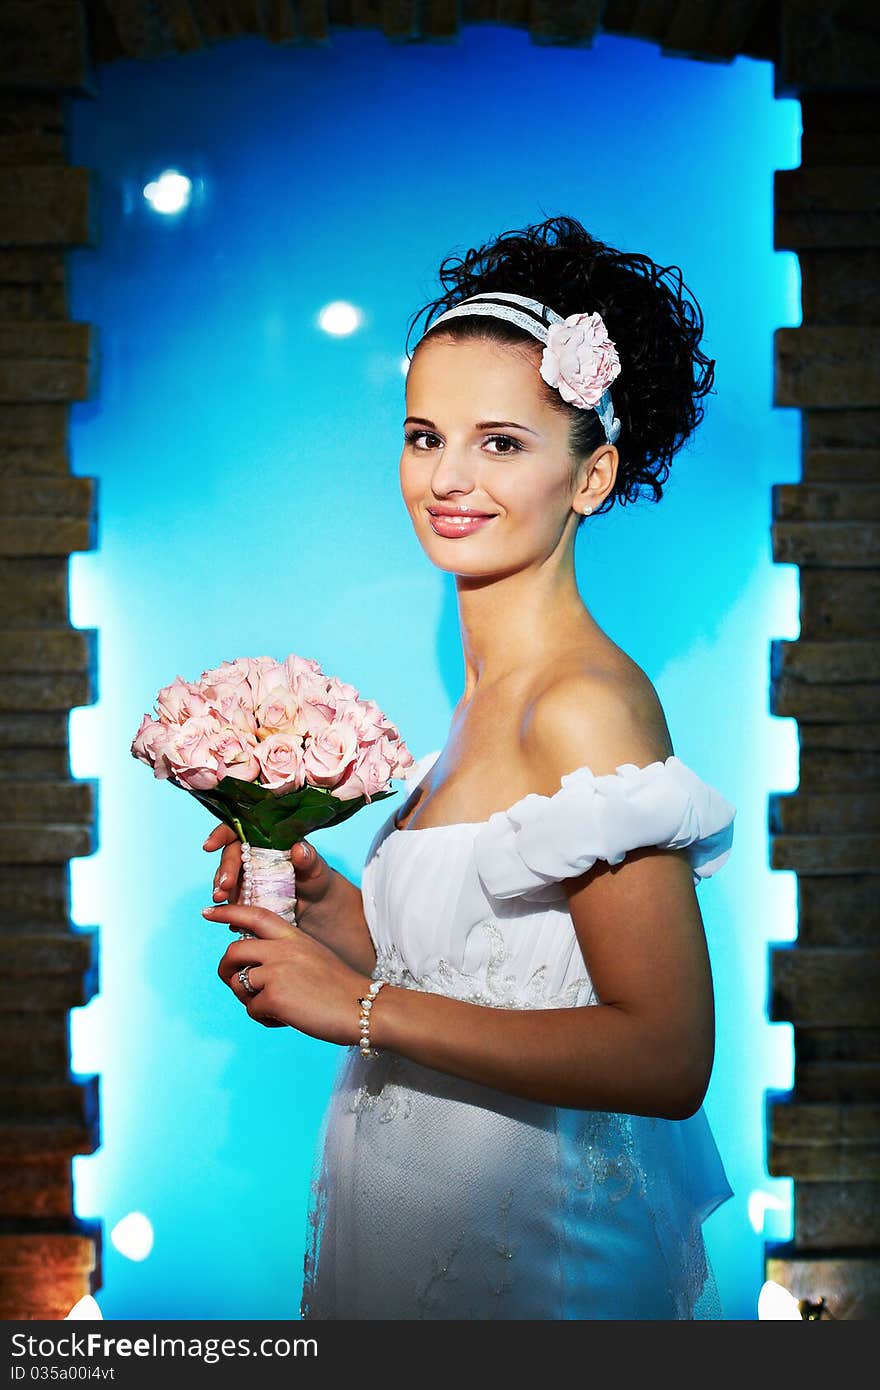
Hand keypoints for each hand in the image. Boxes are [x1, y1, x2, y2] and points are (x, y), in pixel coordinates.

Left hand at [202, 898, 373, 1043]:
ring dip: (250, 1000)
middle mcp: (281, 948)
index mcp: (293, 936)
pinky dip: (265, 1018)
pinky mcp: (274, 996)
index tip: (207, 912)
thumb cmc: (340, 988)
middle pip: (233, 952)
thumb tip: (252, 972)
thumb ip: (284, 956)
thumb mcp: (312, 957)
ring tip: (274, 1008)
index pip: (254, 914)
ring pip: (239, 983)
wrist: (363, 1007)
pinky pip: (252, 1009)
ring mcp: (276, 971)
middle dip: (226, 970)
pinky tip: (285, 1019)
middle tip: (233, 982)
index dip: (228, 912)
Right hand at [203, 823, 333, 924]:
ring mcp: (247, 876)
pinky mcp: (246, 896)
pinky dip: (230, 909)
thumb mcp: (316, 868)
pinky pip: (232, 900)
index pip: (239, 830)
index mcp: (266, 840)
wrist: (317, 906)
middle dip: (223, 871)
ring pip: (226, 879)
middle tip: (224, 888)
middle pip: (230, 857)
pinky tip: (232, 919)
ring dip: (221, 890)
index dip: (221, 835)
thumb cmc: (317, 878)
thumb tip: (299, 849)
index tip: (209, 846)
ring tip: (222, 901)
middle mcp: (252, 855)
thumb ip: (309, 858)